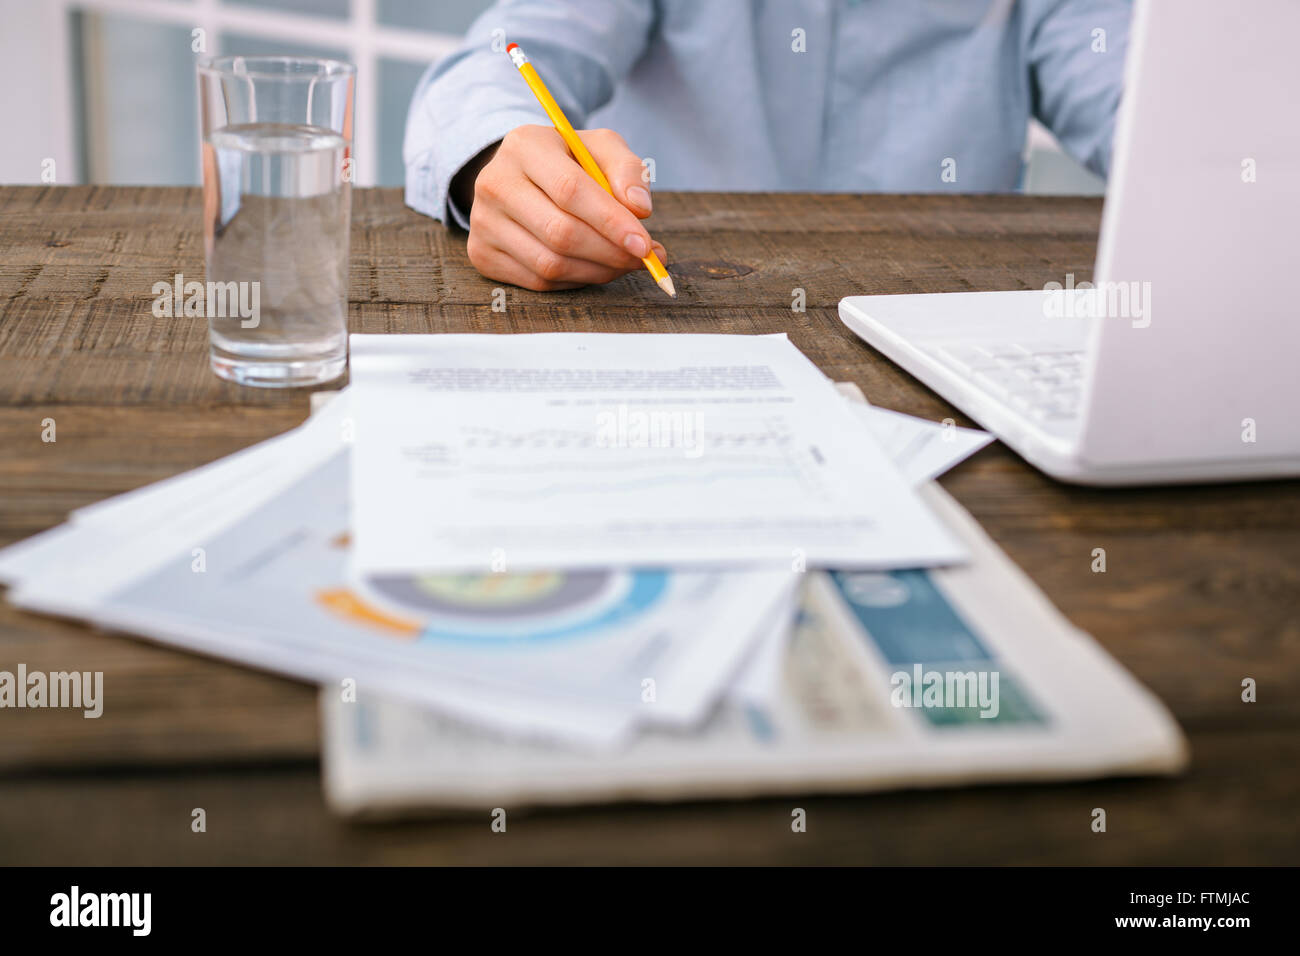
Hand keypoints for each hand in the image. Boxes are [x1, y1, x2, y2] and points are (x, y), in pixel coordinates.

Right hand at [461, 125, 665, 290]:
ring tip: (624, 262)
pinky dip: (576, 281)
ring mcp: (482, 222)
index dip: (610, 221)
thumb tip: (640, 210)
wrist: (520, 178)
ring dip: (597, 272)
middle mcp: (494, 183)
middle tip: (643, 259)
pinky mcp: (482, 254)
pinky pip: (538, 282)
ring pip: (550, 264)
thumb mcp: (600, 149)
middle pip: (560, 232)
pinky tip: (593, 267)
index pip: (570, 190)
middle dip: (610, 253)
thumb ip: (628, 170)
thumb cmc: (568, 162)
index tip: (644, 244)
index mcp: (523, 145)